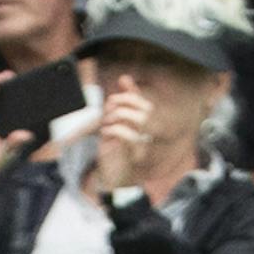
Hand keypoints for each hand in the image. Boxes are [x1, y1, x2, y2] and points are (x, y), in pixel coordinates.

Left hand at [93, 78, 156, 197]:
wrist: (108, 176)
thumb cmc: (112, 147)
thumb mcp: (114, 121)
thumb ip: (121, 101)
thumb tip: (125, 78)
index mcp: (144, 125)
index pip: (145, 103)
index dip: (132, 93)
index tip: (114, 97)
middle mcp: (147, 134)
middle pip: (145, 109)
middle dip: (124, 103)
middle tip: (108, 108)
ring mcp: (142, 144)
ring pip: (140, 120)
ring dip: (118, 116)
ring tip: (106, 123)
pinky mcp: (133, 155)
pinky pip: (129, 136)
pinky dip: (115, 129)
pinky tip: (106, 133)